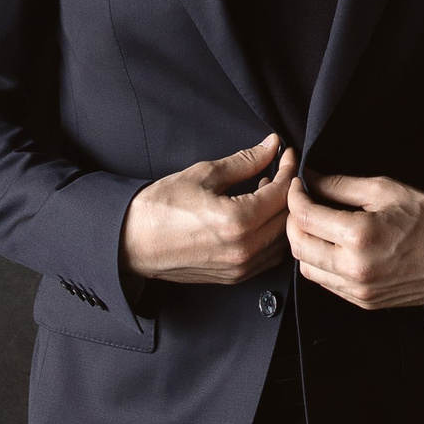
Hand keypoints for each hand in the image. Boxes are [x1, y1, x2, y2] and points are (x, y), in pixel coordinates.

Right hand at [121, 132, 295, 287]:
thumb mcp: (204, 174)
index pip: (282, 193)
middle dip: (290, 191)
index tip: (287, 154)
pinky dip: (272, 235)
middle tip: (280, 171)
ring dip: (283, 215)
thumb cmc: (161, 207)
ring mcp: (240, 267)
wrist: (133, 241)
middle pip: (289, 218)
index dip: (290, 169)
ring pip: (283, 240)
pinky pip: (269, 257)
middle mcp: (244, 249)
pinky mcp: (235, 277)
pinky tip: (259, 217)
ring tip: (266, 193)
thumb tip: (271, 147)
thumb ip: (245, 161)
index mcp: (238, 222)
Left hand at [287, 174, 423, 311]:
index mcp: (359, 236)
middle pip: (298, 246)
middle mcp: (354, 269)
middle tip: (303, 202)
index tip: (298, 185)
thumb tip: (312, 179)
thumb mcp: (386, 190)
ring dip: (304, 245)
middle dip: (294, 221)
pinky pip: (327, 284)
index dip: (294, 196)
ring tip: (317, 224)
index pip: (305, 217)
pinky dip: (321, 264)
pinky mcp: (365, 302)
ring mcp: (359, 290)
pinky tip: (333, 246)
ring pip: (307, 269)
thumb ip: (342, 185)